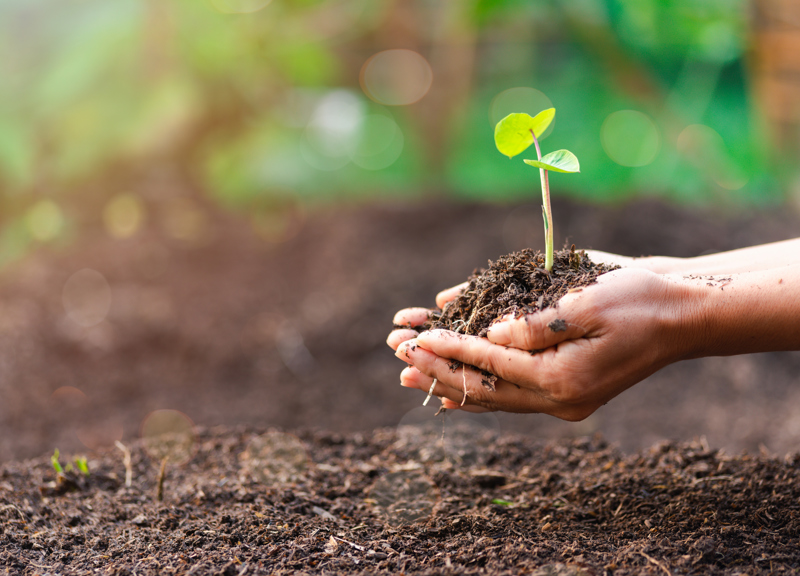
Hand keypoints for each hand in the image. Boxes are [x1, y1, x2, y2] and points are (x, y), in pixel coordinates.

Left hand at [390, 268, 690, 419]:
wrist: (681, 314)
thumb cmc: (639, 300)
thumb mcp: (588, 303)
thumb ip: (534, 325)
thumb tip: (489, 337)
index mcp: (562, 381)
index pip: (491, 367)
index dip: (450, 350)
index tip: (415, 340)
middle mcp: (557, 398)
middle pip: (483, 388)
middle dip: (437, 370)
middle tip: (396, 357)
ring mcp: (560, 396)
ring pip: (492, 393)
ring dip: (448, 379)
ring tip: (405, 373)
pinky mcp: (562, 384)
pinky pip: (510, 388)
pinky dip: (478, 383)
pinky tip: (448, 386)